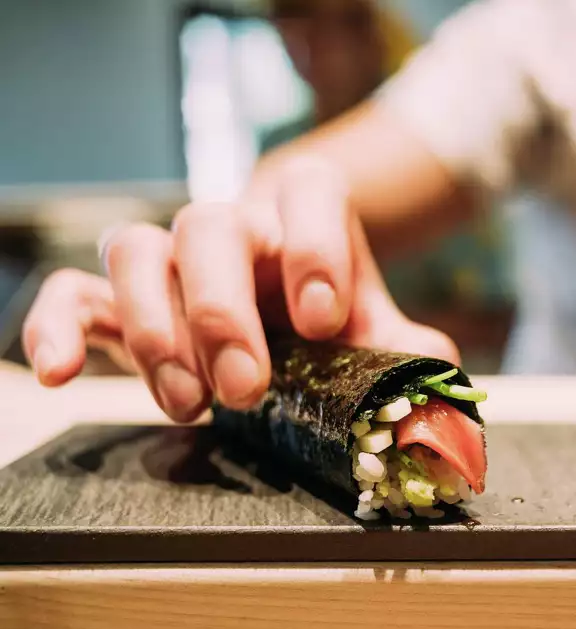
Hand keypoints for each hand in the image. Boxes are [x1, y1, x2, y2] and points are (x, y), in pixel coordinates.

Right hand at [21, 160, 457, 422]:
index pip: (310, 190)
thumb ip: (410, 355)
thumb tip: (429, 391)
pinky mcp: (121, 299)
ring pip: (137, 250)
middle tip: (247, 390)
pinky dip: (57, 327)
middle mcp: (237, 224)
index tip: (323, 321)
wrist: (286, 317)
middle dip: (223, 313)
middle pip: (209, 226)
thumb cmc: (335, 320)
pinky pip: (73, 291)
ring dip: (155, 331)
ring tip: (190, 403)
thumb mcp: (382, 336)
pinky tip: (61, 373)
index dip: (316, 247)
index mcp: (307, 215)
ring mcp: (174, 258)